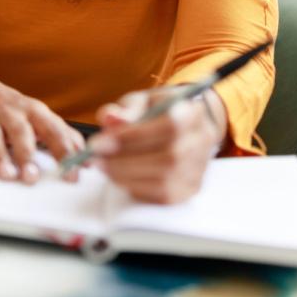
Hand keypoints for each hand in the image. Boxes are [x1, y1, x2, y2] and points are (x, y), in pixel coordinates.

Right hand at [0, 71, 84, 183]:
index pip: (53, 131)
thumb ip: (62, 134)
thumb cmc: (12, 108)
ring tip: (6, 175)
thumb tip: (87, 159)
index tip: (72, 174)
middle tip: (32, 177)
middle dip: (27, 154)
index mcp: (34, 112)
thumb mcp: (38, 115)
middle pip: (21, 131)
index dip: (64, 152)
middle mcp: (11, 112)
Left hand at [90, 87, 225, 202]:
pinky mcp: (191, 188)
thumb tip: (110, 119)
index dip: (133, 136)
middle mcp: (202, 141)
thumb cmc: (158, 110)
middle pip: (168, 158)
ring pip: (165, 180)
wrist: (185, 125)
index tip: (100, 142)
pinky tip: (119, 176)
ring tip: (103, 166)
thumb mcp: (142, 101)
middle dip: (124, 160)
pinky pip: (163, 196)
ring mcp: (199, 168)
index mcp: (192, 112)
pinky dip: (136, 188)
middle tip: (95, 158)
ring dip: (126, 176)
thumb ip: (126, 109)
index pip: (169, 126)